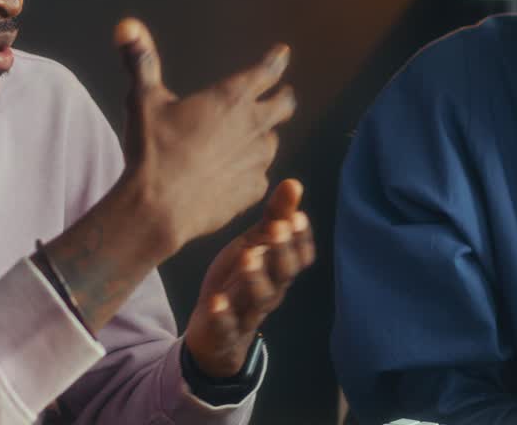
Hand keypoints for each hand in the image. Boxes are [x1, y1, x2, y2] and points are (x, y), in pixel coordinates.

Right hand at [115, 18, 296, 254]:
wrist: (156, 208)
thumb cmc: (151, 152)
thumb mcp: (143, 100)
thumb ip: (140, 60)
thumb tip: (126, 25)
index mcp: (230, 98)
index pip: (267, 71)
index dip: (276, 59)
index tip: (281, 53)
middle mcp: (251, 126)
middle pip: (284, 105)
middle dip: (283, 98)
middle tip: (281, 95)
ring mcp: (256, 160)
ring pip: (272, 142)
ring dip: (264, 137)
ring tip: (250, 139)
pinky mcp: (253, 190)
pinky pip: (260, 175)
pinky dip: (250, 170)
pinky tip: (234, 173)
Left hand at [185, 179, 314, 377]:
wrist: (215, 333)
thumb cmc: (239, 280)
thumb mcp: (255, 245)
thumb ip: (275, 218)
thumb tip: (294, 183)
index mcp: (278, 269)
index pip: (300, 256)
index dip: (300, 238)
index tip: (297, 217)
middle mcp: (270, 291)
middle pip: (283, 274)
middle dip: (282, 250)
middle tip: (277, 228)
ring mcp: (248, 313)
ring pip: (260, 299)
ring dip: (256, 277)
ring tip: (248, 256)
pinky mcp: (224, 331)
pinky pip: (227, 325)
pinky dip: (223, 315)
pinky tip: (216, 301)